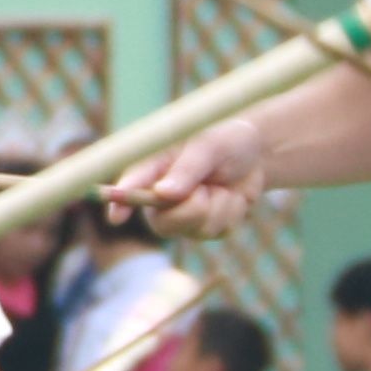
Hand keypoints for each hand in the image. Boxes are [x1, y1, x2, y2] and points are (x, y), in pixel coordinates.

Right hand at [116, 127, 275, 240]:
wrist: (254, 155)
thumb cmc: (224, 140)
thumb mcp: (209, 146)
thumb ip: (186, 169)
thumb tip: (164, 194)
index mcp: (154, 168)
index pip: (132, 186)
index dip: (121, 202)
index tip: (116, 217)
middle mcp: (161, 196)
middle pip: (163, 222)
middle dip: (192, 209)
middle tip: (207, 190)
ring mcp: (182, 215)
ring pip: (196, 228)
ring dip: (219, 205)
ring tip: (221, 185)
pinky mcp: (204, 227)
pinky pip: (218, 231)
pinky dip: (232, 212)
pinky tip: (231, 196)